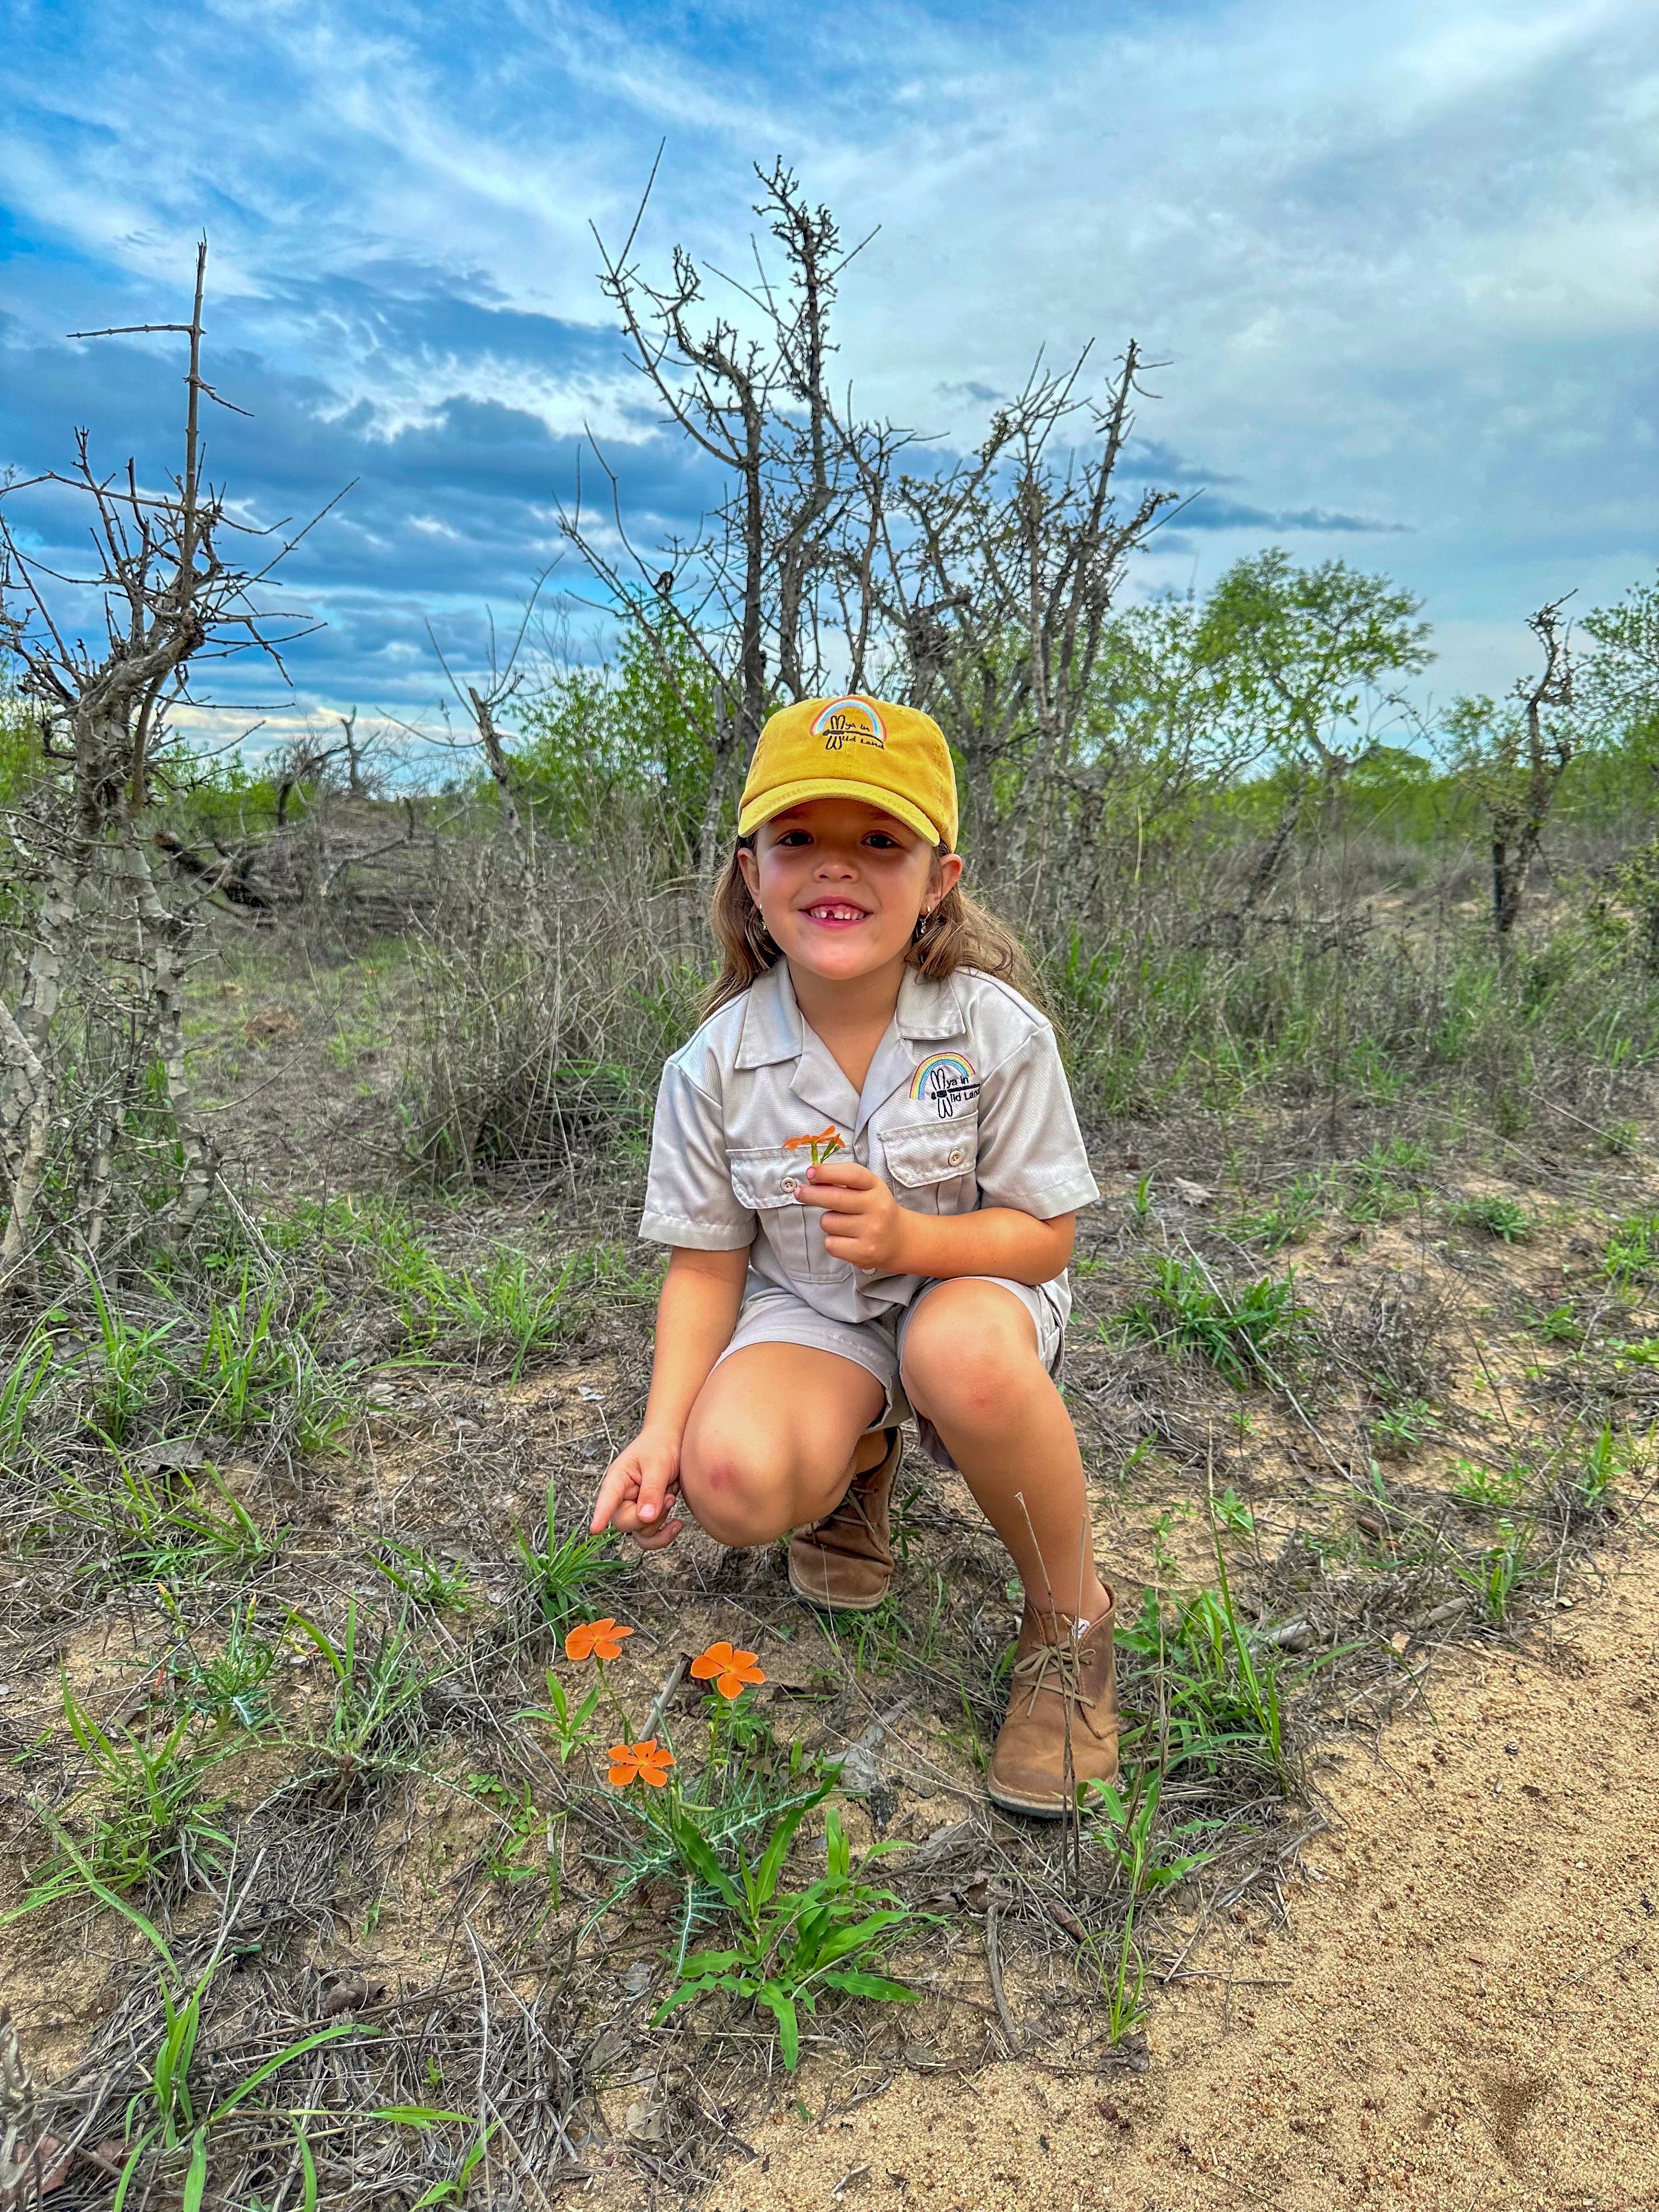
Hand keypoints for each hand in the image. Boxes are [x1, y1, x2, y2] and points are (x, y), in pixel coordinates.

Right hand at [590, 1427, 685, 1551]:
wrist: (674, 1440)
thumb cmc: (661, 1446)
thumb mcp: (657, 1465)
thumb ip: (651, 1490)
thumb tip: (646, 1518)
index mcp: (617, 1479)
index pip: (607, 1499)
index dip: (600, 1514)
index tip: (595, 1529)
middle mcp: (622, 1497)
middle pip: (625, 1523)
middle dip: (648, 1517)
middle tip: (668, 1497)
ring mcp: (634, 1508)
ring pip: (640, 1532)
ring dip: (660, 1521)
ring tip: (671, 1498)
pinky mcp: (648, 1514)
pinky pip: (651, 1535)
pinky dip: (664, 1533)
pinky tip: (677, 1524)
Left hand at [796, 1157, 914, 1271]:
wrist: (899, 1240)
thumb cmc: (874, 1209)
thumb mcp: (867, 1189)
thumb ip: (843, 1181)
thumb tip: (812, 1177)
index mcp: (876, 1187)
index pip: (852, 1175)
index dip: (828, 1172)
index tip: (810, 1172)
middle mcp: (877, 1208)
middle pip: (835, 1199)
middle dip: (811, 1194)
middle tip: (800, 1192)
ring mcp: (871, 1232)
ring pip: (828, 1222)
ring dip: (828, 1222)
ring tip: (842, 1224)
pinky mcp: (863, 1253)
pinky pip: (830, 1243)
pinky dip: (832, 1241)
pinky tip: (845, 1240)